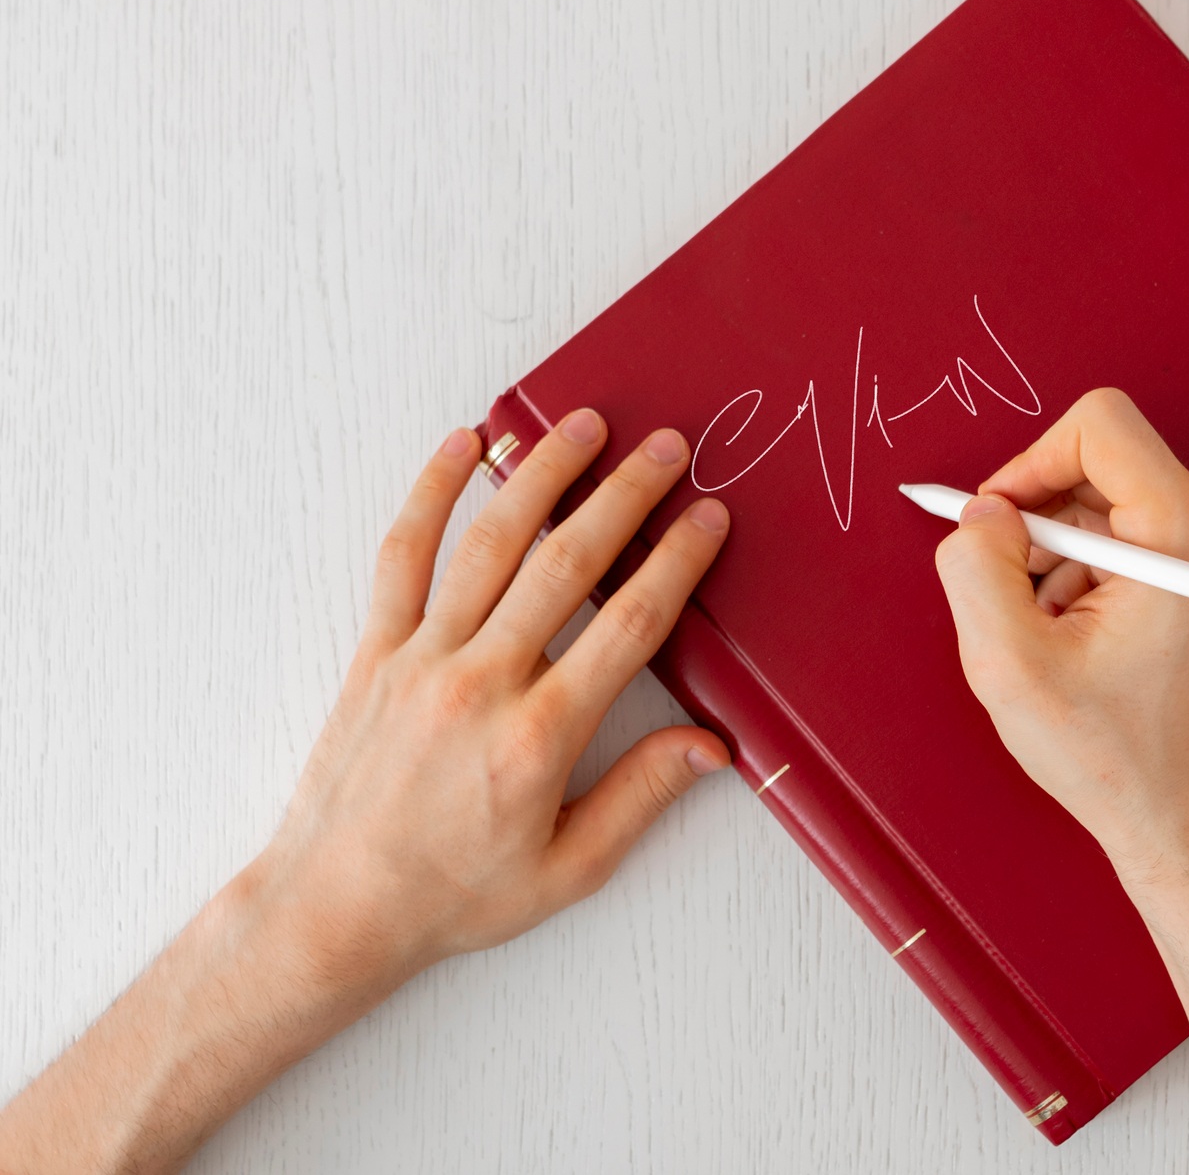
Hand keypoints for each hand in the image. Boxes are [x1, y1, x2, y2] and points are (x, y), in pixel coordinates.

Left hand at [0, 411, 734, 1174]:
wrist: (332, 910)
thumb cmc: (452, 895)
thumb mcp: (569, 869)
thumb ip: (642, 797)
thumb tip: (710, 746)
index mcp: (539, 736)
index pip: (628, 626)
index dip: (677, 564)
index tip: (708, 519)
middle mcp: (482, 682)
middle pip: (566, 564)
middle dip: (625, 496)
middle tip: (667, 447)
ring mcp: (422, 659)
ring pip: (489, 544)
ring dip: (542, 474)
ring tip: (583, 424)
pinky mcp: (376, 652)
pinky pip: (402, 557)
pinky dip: (430, 494)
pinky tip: (462, 446)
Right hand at [931, 389, 1188, 1174]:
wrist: (1180, 821)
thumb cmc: (1113, 756)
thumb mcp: (1011, 664)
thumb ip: (977, 569)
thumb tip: (981, 514)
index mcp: (1186, 531)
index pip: (1097, 425)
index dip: (1028, 465)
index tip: (999, 529)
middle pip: (1096, 461)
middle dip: (1039, 524)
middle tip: (1023, 602)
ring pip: (1101, 500)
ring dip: (1057, 557)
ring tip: (1057, 636)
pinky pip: (1121, 534)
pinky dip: (1083, 575)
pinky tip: (1081, 641)